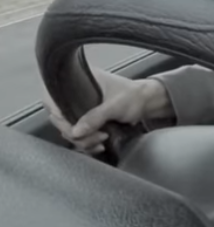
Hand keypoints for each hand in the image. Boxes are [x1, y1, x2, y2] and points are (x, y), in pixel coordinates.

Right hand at [43, 68, 169, 154]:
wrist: (148, 103)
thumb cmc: (133, 96)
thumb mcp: (114, 105)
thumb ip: (95, 117)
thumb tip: (75, 132)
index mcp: (77, 81)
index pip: (53, 99)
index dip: (59, 116)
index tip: (74, 127)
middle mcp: (74, 94)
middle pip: (59, 119)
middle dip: (76, 133)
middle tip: (97, 136)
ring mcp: (79, 108)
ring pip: (68, 130)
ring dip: (83, 141)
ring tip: (102, 139)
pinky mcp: (86, 121)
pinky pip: (78, 136)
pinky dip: (86, 143)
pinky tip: (99, 145)